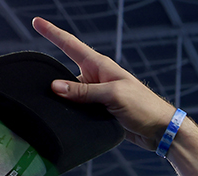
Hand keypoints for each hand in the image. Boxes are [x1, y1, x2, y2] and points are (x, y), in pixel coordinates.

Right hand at [33, 18, 178, 149]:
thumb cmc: (144, 107)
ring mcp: (98, 95)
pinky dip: (71, 112)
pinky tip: (65, 118)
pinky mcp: (101, 111)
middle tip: (36, 79)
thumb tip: (55, 86)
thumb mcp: (112, 95)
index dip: (53, 33)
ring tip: (52, 105)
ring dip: (62, 99)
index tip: (37, 22)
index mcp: (101, 66)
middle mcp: (98, 78)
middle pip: (66, 73)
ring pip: (71, 94)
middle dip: (51, 76)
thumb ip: (83, 91)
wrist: (161, 131)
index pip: (71, 45)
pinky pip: (79, 109)